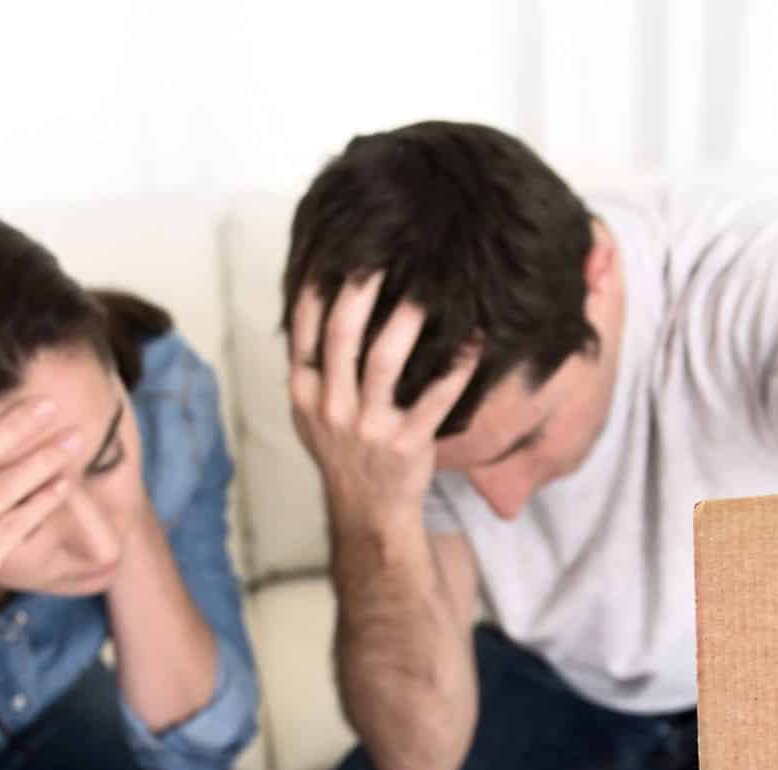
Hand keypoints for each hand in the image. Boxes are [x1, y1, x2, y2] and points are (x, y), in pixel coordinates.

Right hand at [287, 273, 477, 518]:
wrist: (367, 512)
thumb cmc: (344, 451)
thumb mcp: (311, 413)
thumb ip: (312, 366)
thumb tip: (317, 304)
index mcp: (305, 393)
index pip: (303, 329)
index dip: (316, 286)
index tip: (334, 248)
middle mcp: (331, 407)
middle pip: (342, 334)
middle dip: (361, 288)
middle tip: (383, 251)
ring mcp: (368, 427)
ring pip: (384, 360)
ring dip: (407, 318)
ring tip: (429, 285)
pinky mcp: (407, 443)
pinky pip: (435, 398)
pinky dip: (456, 367)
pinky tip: (474, 340)